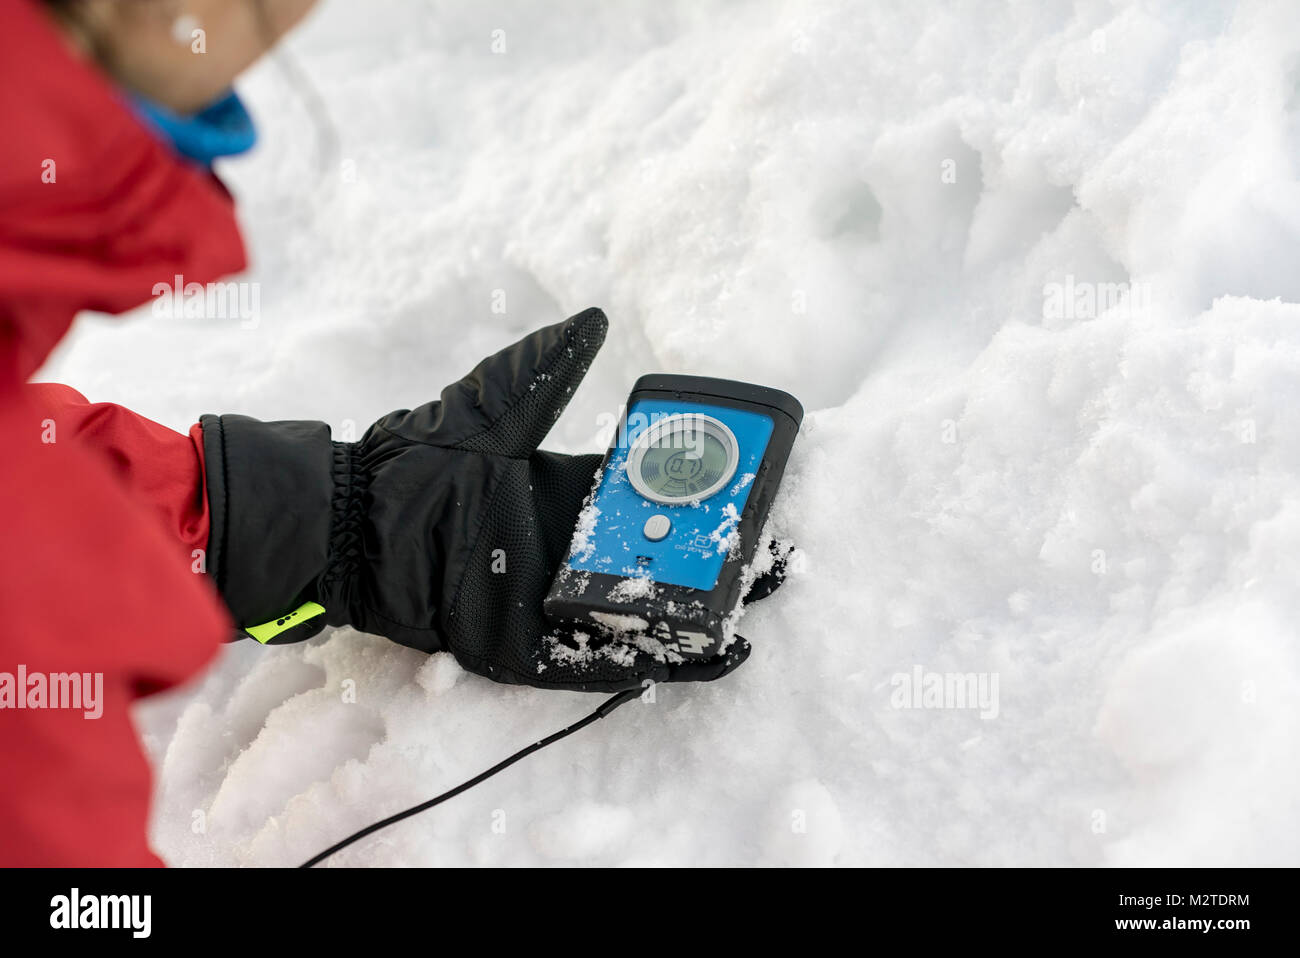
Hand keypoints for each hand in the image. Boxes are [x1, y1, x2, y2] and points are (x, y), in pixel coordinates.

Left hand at [201, 309, 784, 690]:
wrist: (357, 524)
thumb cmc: (417, 465)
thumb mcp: (489, 410)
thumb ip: (542, 373)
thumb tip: (593, 320)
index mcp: (566, 498)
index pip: (649, 501)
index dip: (698, 499)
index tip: (749, 493)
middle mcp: (567, 552)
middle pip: (655, 561)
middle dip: (713, 562)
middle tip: (774, 560)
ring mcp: (550, 602)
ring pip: (635, 614)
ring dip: (694, 615)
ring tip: (753, 611)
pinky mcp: (527, 647)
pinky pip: (595, 660)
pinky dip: (646, 661)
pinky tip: (700, 657)